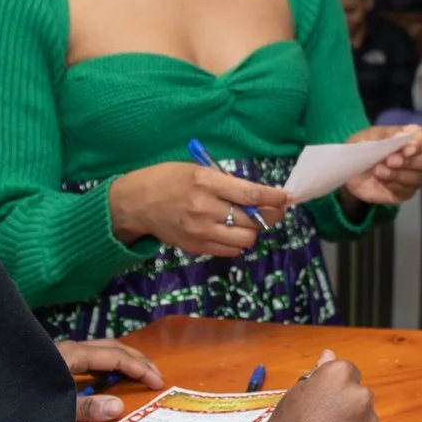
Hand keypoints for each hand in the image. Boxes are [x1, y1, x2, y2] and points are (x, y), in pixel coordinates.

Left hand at [59, 339, 164, 421]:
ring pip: (102, 350)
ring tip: (139, 375)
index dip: (140, 369)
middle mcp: (71, 349)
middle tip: (157, 376)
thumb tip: (120, 407)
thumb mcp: (54, 408)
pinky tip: (109, 378)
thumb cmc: (20, 400)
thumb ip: (86, 408)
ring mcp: (63, 353)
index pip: (117, 357)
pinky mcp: (57, 361)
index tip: (158, 384)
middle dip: (138, 360)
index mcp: (73, 355)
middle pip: (113, 347)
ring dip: (125, 360)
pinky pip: (91, 357)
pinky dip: (108, 365)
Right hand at [108, 162, 290, 257]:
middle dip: (269, 215)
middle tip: (274, 210)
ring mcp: (200, 231)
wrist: (135, 203)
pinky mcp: (195, 247)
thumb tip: (257, 195)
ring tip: (249, 222)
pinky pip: (230, 251)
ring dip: (253, 231)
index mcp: (206, 182)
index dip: (273, 198)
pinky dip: (238, 242)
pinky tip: (233, 232)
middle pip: (252, 219)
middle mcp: (205, 208)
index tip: (286, 198)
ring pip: (245, 239)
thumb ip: (225, 183)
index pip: (250, 193)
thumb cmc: (167, 180)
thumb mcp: (197, 170)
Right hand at [259, 349, 384, 421]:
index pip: (347, 373)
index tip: (319, 406)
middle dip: (346, 408)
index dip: (332, 391)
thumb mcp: (294, 394)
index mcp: (339, 375)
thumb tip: (329, 354)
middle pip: (359, 397)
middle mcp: (360, 395)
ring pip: (366, 420)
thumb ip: (317, 374)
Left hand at [341, 124, 421, 207]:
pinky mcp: (404, 192)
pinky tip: (381, 182)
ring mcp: (411, 176)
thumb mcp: (367, 138)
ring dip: (399, 175)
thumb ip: (385, 136)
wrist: (348, 172)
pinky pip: (407, 191)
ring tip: (379, 172)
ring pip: (419, 178)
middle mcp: (414, 156)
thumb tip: (402, 136)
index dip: (418, 143)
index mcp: (406, 138)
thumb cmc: (360, 150)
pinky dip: (394, 186)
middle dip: (410, 162)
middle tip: (389, 161)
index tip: (406, 150)